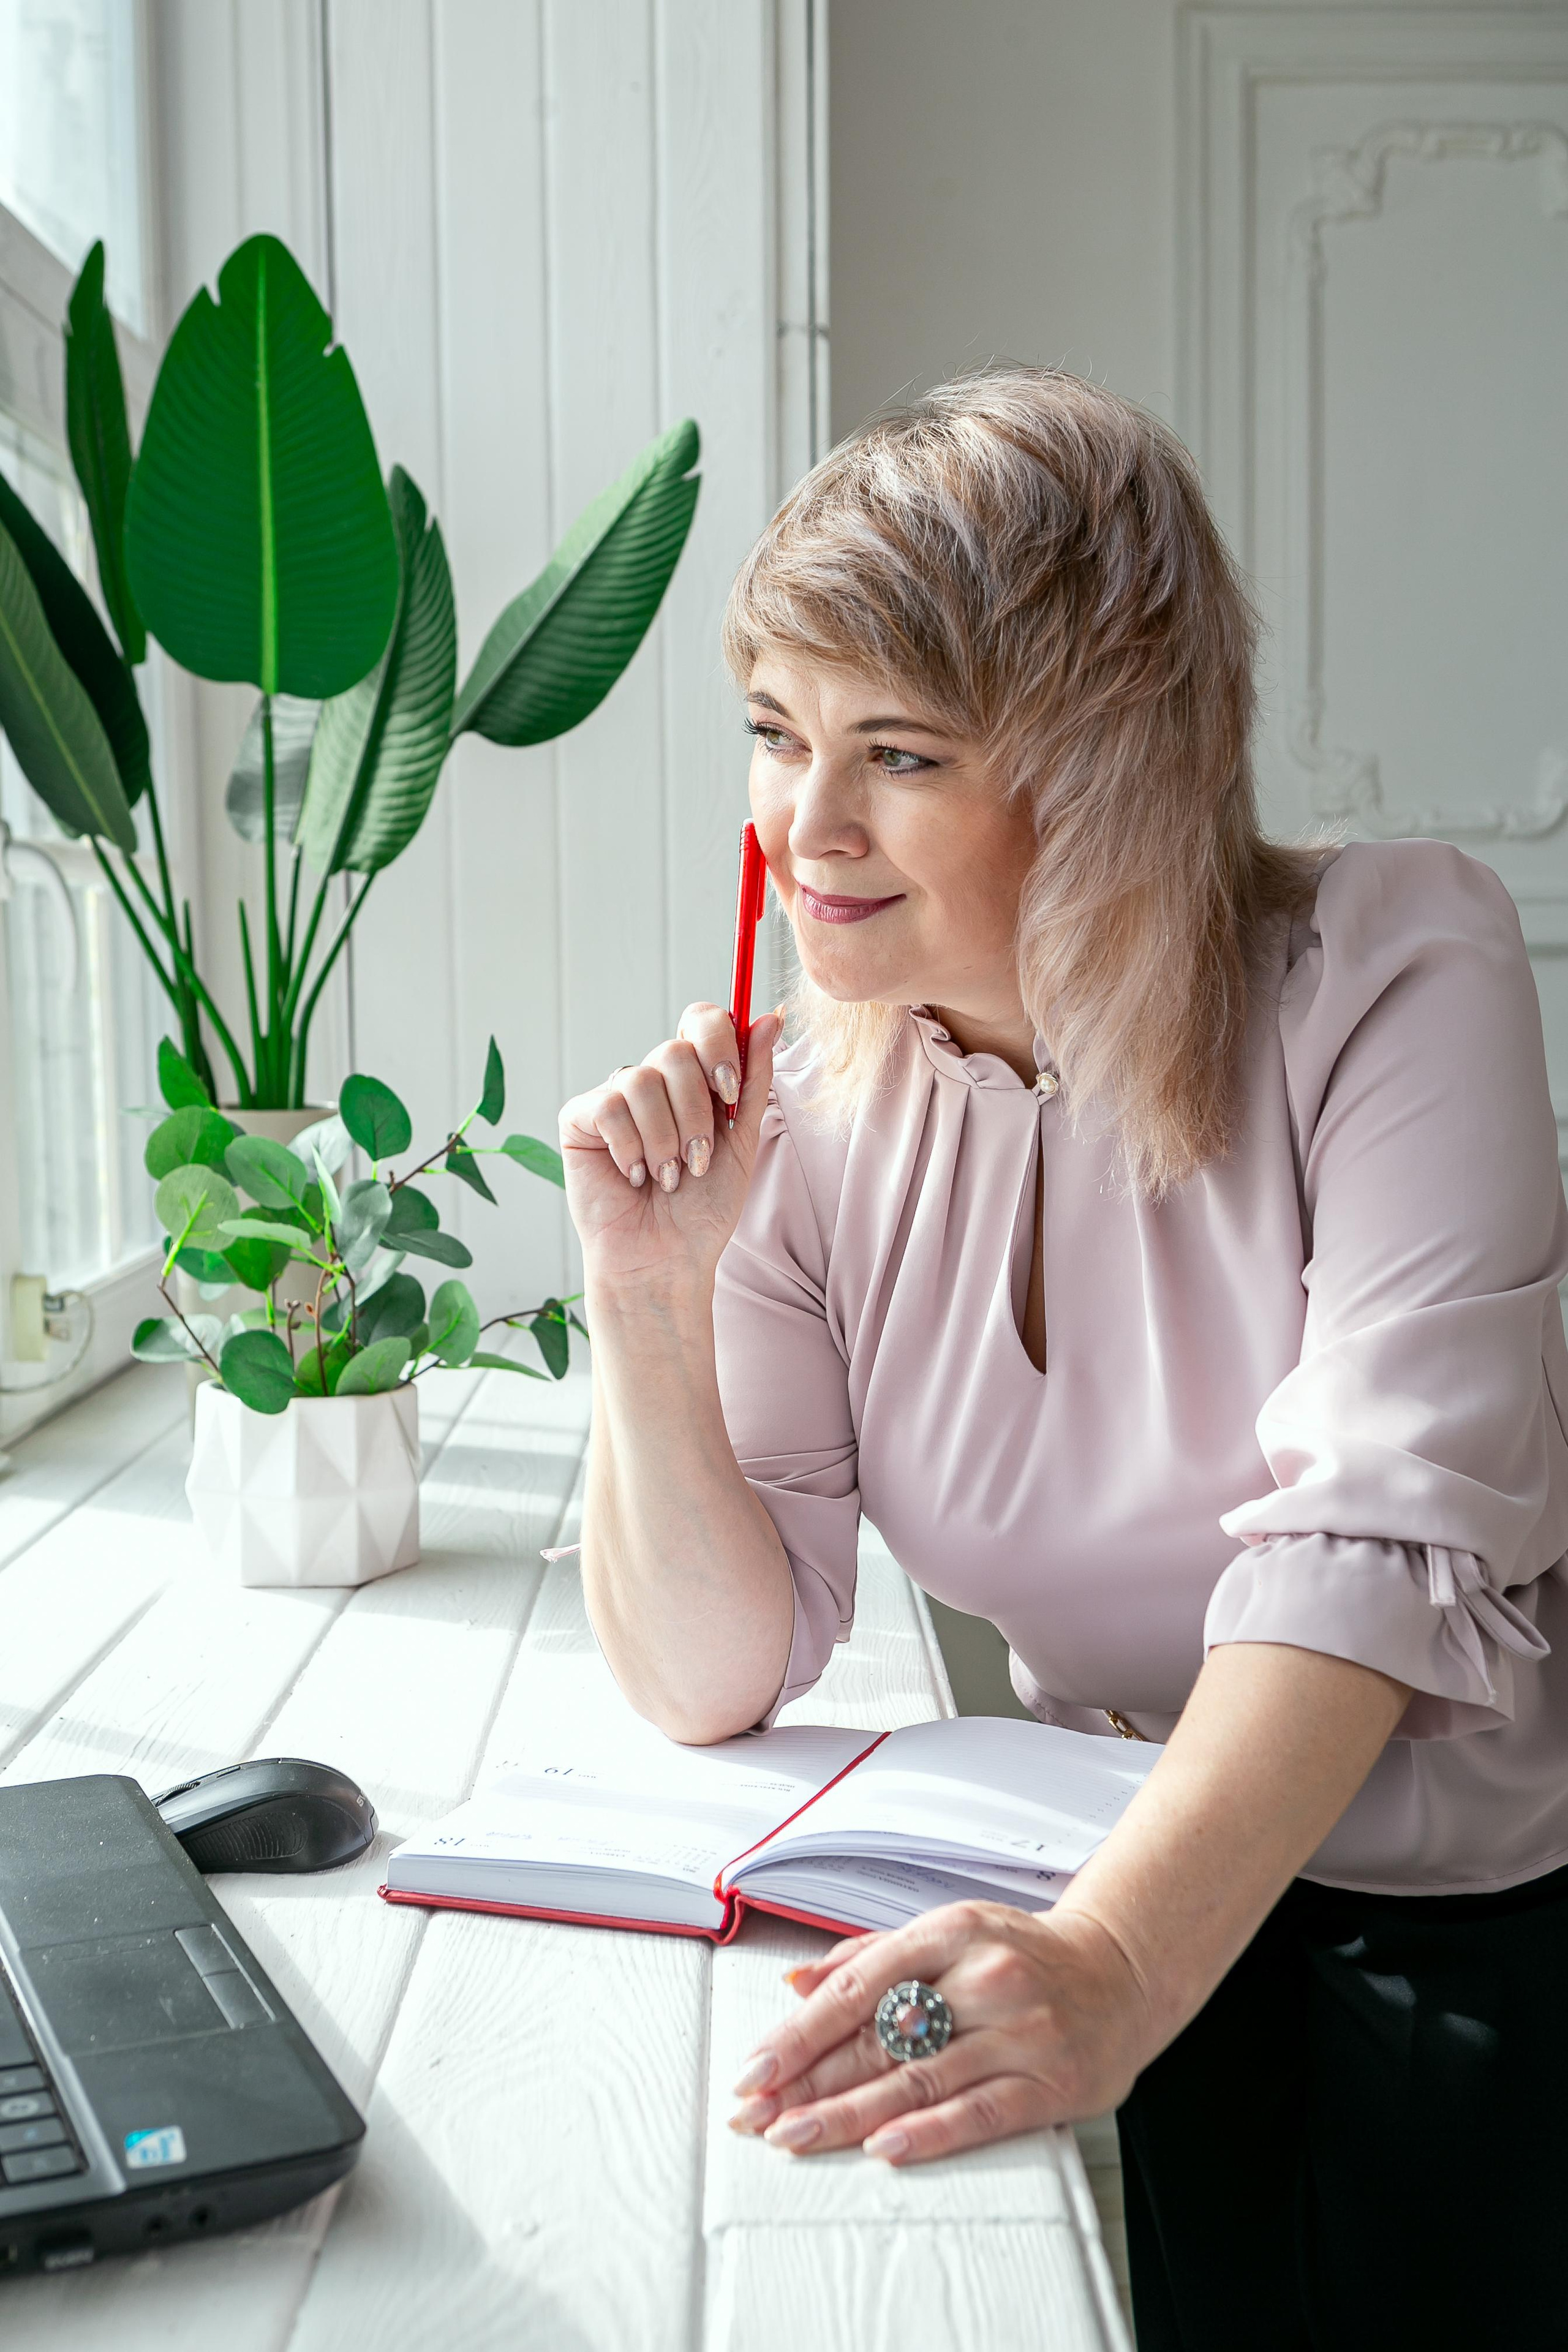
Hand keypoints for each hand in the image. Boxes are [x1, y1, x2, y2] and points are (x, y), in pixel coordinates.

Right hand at [559, 1005, 781, 1294]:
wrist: (665, 1260)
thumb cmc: (702, 1209)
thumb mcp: (742, 1141)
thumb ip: (754, 1079)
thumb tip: (772, 1016)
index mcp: (694, 1081)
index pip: (701, 1021)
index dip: (717, 1045)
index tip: (728, 1091)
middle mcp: (654, 1082)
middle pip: (674, 1051)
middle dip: (694, 1113)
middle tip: (696, 1160)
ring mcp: (614, 1099)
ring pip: (640, 1079)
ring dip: (664, 1139)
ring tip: (667, 1177)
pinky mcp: (579, 1120)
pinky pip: (608, 1106)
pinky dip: (629, 1148)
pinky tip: (633, 1176)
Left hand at [728, 1901, 1156, 2166]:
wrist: (1122, 1971)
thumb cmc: (1025, 1954)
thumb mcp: (949, 1932)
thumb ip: (872, 1956)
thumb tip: (798, 1981)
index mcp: (950, 1932)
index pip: (857, 1987)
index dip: (799, 2032)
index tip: (755, 2067)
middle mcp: (984, 1977)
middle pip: (879, 2038)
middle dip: (809, 2081)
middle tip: (756, 2114)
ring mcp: (1020, 2032)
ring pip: (919, 2080)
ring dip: (848, 2115)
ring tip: (796, 2137)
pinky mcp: (1051, 2082)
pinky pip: (979, 2113)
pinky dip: (927, 2133)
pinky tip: (883, 2147)